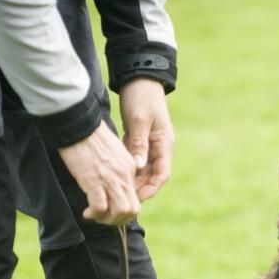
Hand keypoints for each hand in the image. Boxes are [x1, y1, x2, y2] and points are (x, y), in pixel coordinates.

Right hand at [58, 121, 139, 225]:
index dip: (124, 209)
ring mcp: (111, 180)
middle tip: (105, 218)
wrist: (79, 124)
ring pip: (121, 212)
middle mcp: (124, 176)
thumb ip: (118, 166)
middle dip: (119, 221)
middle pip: (133, 210)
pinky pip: (100, 208)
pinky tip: (87, 212)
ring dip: (108, 220)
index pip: (136, 197)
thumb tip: (112, 180)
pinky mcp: (95, 181)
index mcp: (130, 168)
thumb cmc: (91, 136)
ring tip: (96, 216)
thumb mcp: (114, 150)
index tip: (111, 209)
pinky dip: (94, 214)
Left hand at [119, 78, 174, 200]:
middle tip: (122, 199)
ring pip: (143, 171)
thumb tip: (137, 167)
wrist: (140, 79)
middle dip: (139, 190)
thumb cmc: (141, 97)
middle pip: (152, 177)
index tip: (135, 198)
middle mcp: (160, 148)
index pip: (162, 175)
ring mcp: (150, 145)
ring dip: (132, 182)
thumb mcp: (139, 120)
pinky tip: (114, 177)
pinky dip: (127, 171)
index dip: (150, 189)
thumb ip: (139, 143)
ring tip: (116, 192)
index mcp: (164, 144)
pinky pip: (135, 162)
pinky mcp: (140, 142)